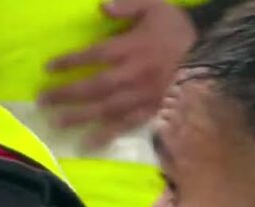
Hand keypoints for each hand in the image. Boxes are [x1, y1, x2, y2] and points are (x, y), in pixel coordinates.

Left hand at [40, 0, 196, 149]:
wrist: (211, 56)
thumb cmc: (178, 30)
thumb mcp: (155, 6)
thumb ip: (128, 5)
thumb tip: (101, 7)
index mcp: (132, 48)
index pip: (94, 56)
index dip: (70, 62)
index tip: (48, 68)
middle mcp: (133, 75)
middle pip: (94, 86)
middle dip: (67, 93)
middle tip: (42, 100)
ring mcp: (141, 97)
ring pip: (106, 109)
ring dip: (80, 116)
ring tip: (56, 122)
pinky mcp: (151, 112)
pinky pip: (125, 126)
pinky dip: (106, 136)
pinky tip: (88, 143)